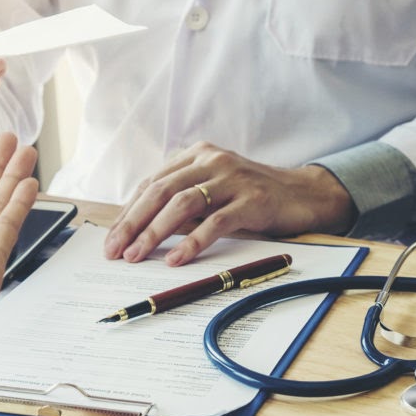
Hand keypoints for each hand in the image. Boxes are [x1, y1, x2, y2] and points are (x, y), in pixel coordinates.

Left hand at [104, 141, 354, 266]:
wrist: (304, 194)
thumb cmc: (252, 197)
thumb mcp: (214, 191)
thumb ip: (183, 201)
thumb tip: (140, 230)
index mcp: (197, 156)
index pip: (152, 184)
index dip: (129, 212)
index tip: (112, 239)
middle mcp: (211, 161)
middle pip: (160, 191)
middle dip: (133, 224)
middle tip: (115, 251)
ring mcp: (232, 179)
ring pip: (182, 204)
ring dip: (154, 232)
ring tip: (137, 256)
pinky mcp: (252, 200)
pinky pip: (215, 222)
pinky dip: (192, 242)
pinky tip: (176, 259)